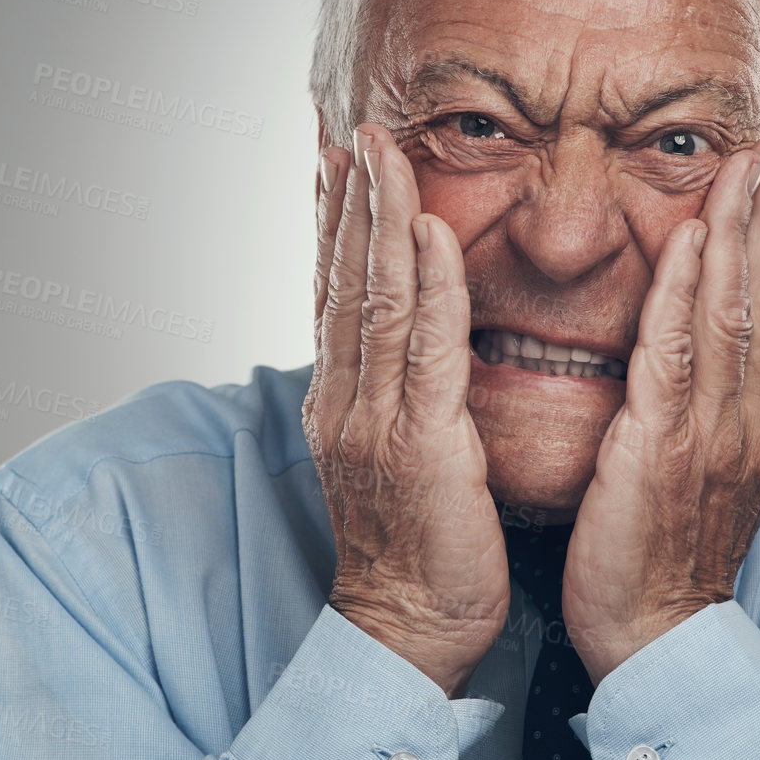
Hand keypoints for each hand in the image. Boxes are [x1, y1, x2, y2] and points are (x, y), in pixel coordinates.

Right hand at [303, 121, 509, 697]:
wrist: (409, 629)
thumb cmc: (416, 547)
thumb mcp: (394, 458)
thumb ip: (396, 396)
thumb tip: (406, 349)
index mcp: (342, 403)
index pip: (333, 295)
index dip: (335, 225)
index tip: (340, 162)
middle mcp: (346, 401)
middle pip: (343, 282)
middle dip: (351, 200)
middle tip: (357, 130)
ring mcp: (374, 421)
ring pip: (374, 299)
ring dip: (379, 218)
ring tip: (383, 151)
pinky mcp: (418, 446)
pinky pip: (423, 351)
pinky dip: (425, 285)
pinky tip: (426, 231)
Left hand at [562, 134, 759, 682]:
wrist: (655, 641)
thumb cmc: (667, 558)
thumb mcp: (707, 475)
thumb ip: (716, 413)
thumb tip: (714, 361)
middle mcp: (755, 423)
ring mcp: (718, 436)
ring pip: (739, 312)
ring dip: (743, 231)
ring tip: (744, 164)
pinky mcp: (666, 449)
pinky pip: (680, 354)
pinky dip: (691, 290)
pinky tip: (694, 236)